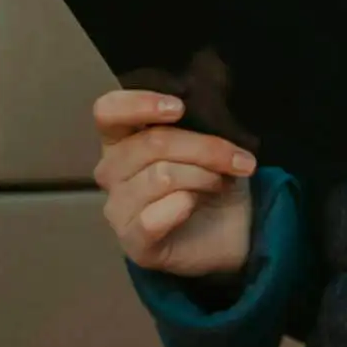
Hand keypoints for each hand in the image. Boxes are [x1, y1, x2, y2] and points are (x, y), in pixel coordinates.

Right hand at [93, 89, 257, 280]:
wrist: (233, 232)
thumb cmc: (213, 180)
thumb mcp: (208, 143)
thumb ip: (194, 123)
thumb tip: (198, 107)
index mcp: (121, 139)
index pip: (108, 111)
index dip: (139, 104)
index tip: (179, 108)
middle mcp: (111, 171)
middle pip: (151, 143)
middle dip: (205, 148)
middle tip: (239, 159)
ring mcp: (117, 209)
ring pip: (161, 177)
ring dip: (203, 176)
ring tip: (220, 183)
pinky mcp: (133, 242)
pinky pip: (153, 219)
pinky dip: (183, 207)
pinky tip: (195, 205)